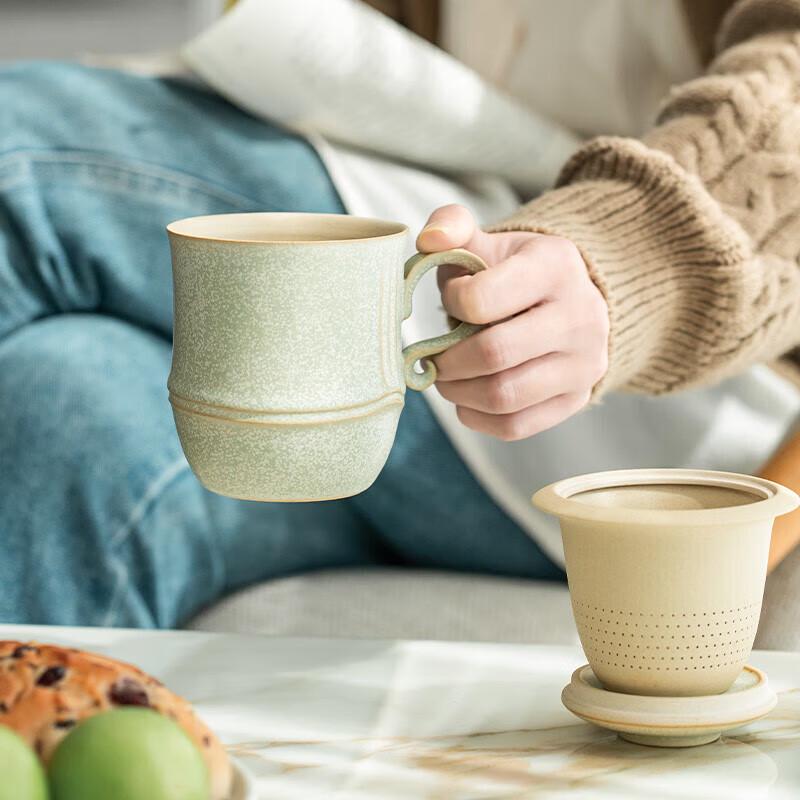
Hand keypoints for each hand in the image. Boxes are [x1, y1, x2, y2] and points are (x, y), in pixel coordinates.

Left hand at [417, 204, 608, 440]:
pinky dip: (477, 417)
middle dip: (447, 361)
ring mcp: (584, 363)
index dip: (451, 304)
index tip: (451, 302)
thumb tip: (428, 239)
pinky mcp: (576, 399)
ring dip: (458, 392)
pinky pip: (515, 426)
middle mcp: (580, 316)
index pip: (481, 299)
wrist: (567, 303)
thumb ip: (452, 227)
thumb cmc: (512, 275)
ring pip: (503, 396)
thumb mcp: (487, 242)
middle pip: (493, 354)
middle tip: (432, 358)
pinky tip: (467, 399)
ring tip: (446, 377)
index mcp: (555, 266)